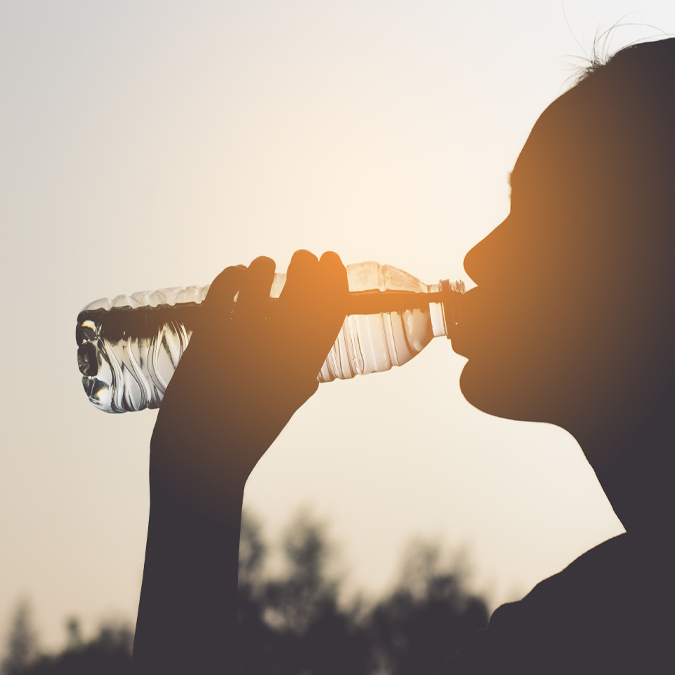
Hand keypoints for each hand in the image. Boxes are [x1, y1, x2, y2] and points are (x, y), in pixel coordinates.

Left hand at [150, 250, 347, 518]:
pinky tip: (235, 272)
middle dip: (308, 270)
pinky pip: (220, 297)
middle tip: (306, 256)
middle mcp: (275, 355)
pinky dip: (230, 278)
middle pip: (299, 295)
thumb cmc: (243, 441)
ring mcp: (238, 347)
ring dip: (266, 269)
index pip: (328, 315)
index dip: (334, 283)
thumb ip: (297, 391)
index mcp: (300, 371)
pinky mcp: (204, 343)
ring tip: (265, 263)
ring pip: (260, 289)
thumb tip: (309, 380)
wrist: (199, 463)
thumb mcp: (279, 415)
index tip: (334, 263)